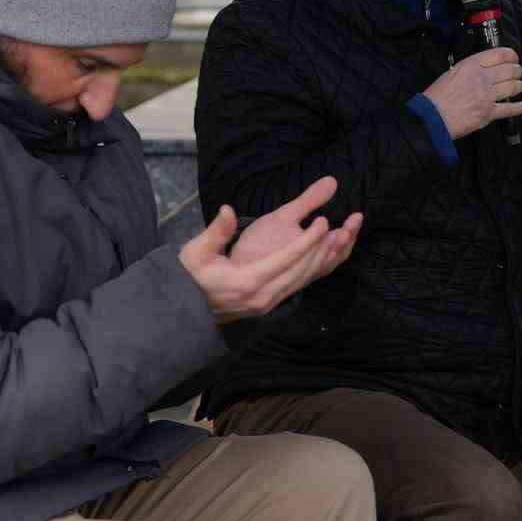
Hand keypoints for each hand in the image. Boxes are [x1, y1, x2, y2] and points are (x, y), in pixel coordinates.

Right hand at [178, 176, 363, 323]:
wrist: (182, 310)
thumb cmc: (188, 277)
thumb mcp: (196, 251)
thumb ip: (216, 231)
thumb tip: (227, 209)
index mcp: (247, 281)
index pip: (286, 258)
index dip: (307, 240)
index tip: (323, 222)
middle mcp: (261, 296)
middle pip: (300, 271)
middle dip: (322, 249)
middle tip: (339, 227)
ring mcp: (266, 304)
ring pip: (301, 280)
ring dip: (321, 260)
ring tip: (338, 240)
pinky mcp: (267, 306)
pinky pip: (295, 287)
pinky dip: (310, 271)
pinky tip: (321, 257)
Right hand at [423, 47, 521, 139]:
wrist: (432, 117)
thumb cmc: (437, 97)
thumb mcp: (451, 72)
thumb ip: (468, 69)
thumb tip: (481, 69)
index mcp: (471, 66)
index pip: (499, 54)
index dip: (511, 55)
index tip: (513, 57)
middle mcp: (481, 78)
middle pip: (509, 70)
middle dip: (518, 71)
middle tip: (519, 72)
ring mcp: (486, 96)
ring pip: (512, 87)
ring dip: (519, 86)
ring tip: (519, 86)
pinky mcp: (488, 113)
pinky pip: (509, 109)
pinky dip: (519, 108)